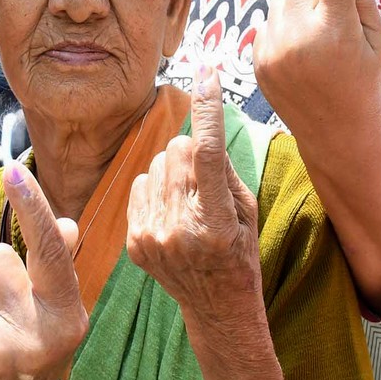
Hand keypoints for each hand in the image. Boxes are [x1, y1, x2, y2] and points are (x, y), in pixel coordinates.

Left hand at [126, 66, 260, 321]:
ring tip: (189, 203)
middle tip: (205, 179)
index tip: (209, 74)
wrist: (216, 305)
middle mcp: (181, 229)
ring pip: (156, 164)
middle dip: (191, 151)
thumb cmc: (239, 250)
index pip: (207, 153)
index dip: (207, 111)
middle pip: (176, 150)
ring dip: (172, 172)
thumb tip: (202, 119)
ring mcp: (153, 237)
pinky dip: (156, 189)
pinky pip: (139, 184)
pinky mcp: (134, 242)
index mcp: (217, 221)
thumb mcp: (246, 210)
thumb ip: (222, 167)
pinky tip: (171, 213)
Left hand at [253, 0, 380, 135]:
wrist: (335, 134)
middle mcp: (301, 36)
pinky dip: (284, 26)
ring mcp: (274, 48)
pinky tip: (300, 56)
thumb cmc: (364, 80)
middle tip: (336, 21)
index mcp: (338, 29)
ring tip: (318, 44)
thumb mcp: (376, 37)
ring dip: (299, 6)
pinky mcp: (256, 57)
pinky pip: (269, 18)